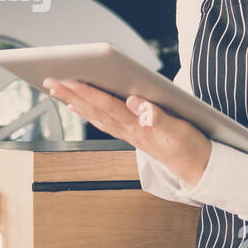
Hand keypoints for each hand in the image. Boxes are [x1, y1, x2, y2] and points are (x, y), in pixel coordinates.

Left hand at [43, 78, 211, 187]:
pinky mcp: (132, 135)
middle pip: (94, 109)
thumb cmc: (190, 146)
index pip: (106, 104)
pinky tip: (79, 107)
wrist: (198, 168)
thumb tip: (135, 101)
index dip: (86, 92)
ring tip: (56, 90)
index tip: (67, 79)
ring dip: (74, 102)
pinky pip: (103, 122)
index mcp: (137, 125)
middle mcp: (128, 130)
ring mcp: (128, 133)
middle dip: (71, 94)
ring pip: (95, 115)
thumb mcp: (179, 129)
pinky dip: (88, 113)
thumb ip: (157, 116)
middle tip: (50, 80)